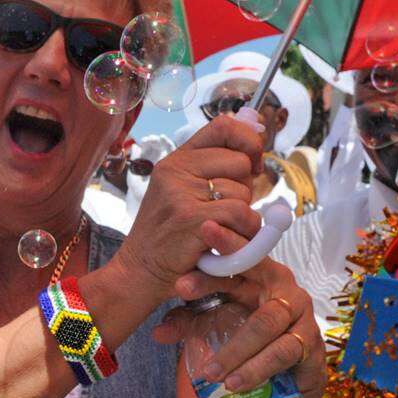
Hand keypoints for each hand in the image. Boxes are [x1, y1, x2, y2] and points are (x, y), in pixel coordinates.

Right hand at [111, 113, 264, 302]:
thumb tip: (258, 141)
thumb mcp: (182, 192)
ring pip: (243, 192)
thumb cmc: (169, 235)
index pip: (223, 127)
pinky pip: (241, 214)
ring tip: (221, 232)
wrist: (139, 271)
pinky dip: (244, 232)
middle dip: (245, 190)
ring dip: (244, 218)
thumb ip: (214, 169)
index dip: (249, 140)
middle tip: (224, 213)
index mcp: (175, 160)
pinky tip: (226, 242)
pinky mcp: (191, 218)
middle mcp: (175, 170)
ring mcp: (181, 193)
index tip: (253, 163)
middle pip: (240, 163)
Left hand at [154, 258, 323, 397]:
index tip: (202, 229)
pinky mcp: (310, 342)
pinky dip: (256, 368)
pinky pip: (283, 352)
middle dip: (214, 280)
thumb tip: (157, 332)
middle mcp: (281, 285)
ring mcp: (299, 313)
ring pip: (264, 323)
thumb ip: (189, 323)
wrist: (293, 376)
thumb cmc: (252, 337)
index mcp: (258, 273)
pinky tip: (236, 383)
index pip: (240, 252)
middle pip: (252, 274)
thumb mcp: (215, 325)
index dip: (224, 241)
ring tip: (209, 371)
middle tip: (181, 285)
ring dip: (234, 347)